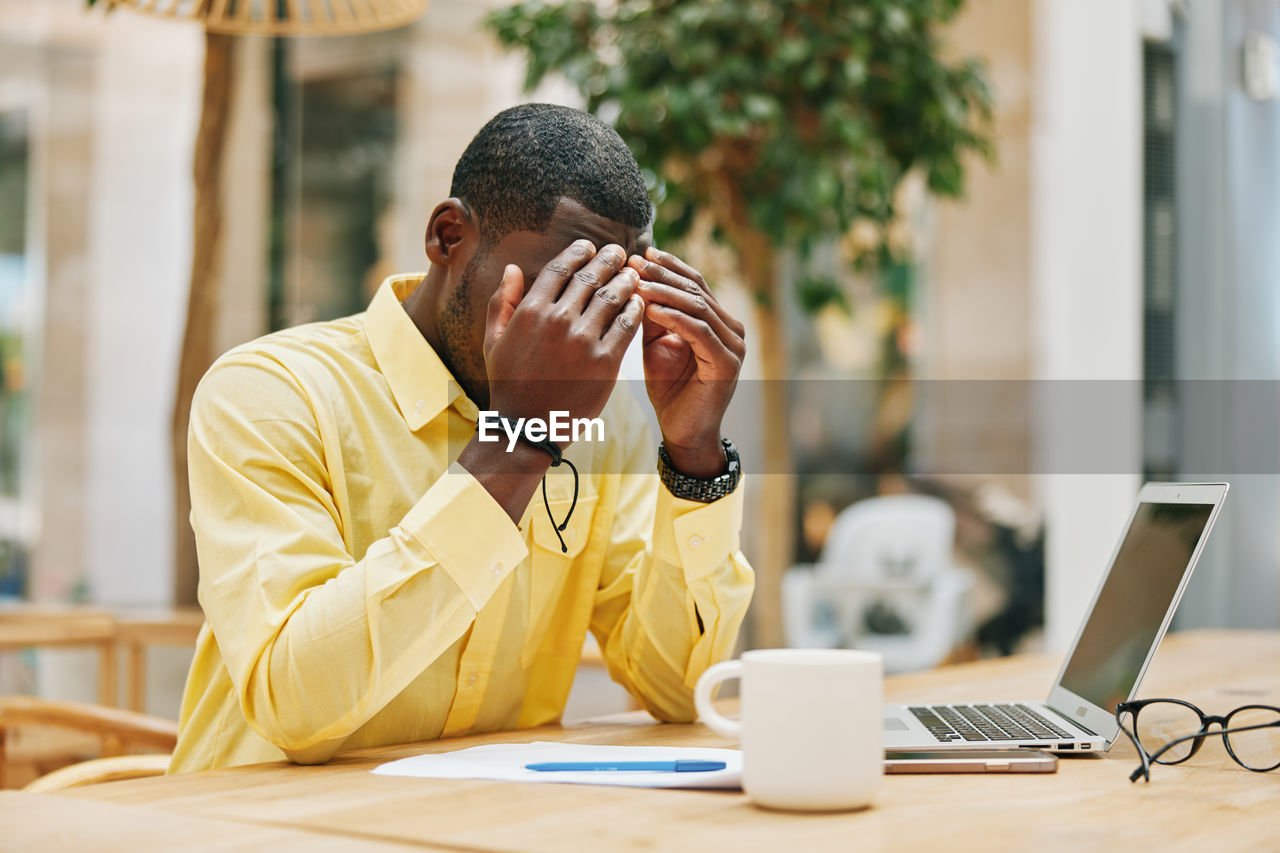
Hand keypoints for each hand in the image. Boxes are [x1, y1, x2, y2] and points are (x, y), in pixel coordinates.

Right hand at [484, 239, 644, 433]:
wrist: (527, 428)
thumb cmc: (508, 384)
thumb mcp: (493, 342)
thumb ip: (502, 303)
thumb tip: (511, 268)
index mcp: (531, 311)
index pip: (560, 268)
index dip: (578, 252)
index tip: (589, 246)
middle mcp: (558, 320)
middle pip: (590, 277)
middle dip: (607, 259)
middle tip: (619, 251)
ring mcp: (583, 341)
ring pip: (612, 297)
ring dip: (625, 281)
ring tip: (633, 275)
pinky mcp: (605, 362)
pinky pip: (626, 326)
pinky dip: (635, 310)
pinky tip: (639, 304)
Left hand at [629, 247, 744, 477]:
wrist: (683, 432)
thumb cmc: (669, 390)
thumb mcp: (655, 344)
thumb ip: (652, 315)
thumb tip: (634, 279)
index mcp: (718, 321)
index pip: (695, 283)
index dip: (668, 266)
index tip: (640, 254)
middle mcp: (732, 329)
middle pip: (696, 290)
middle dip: (663, 274)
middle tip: (635, 262)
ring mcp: (734, 346)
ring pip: (698, 307)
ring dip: (665, 292)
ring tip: (637, 282)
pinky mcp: (726, 363)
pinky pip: (699, 331)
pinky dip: (673, 317)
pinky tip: (651, 308)